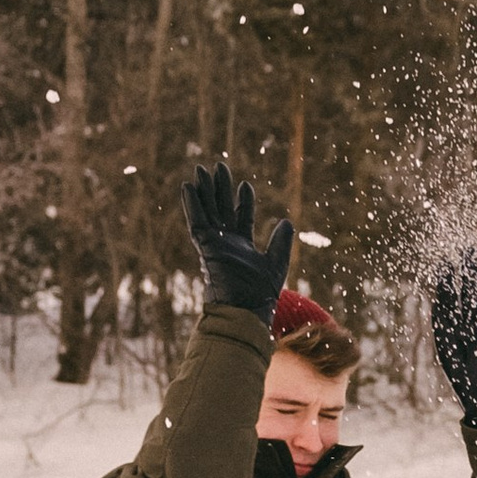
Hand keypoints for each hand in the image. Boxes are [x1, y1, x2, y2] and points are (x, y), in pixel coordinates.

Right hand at [183, 159, 294, 321]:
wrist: (246, 310)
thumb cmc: (260, 294)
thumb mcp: (276, 263)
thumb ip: (281, 242)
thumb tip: (288, 222)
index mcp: (241, 247)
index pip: (241, 217)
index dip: (243, 201)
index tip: (244, 185)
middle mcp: (225, 244)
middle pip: (220, 209)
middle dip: (219, 188)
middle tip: (217, 167)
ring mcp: (214, 245)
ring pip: (207, 211)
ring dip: (204, 190)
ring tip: (201, 169)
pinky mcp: (205, 247)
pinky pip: (196, 222)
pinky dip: (192, 204)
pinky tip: (188, 186)